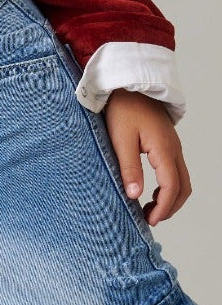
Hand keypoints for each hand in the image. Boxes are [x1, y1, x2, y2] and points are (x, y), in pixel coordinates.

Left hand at [103, 89, 190, 225]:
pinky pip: (175, 170)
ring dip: (170, 197)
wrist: (127, 84)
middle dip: (170, 207)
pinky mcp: (166, 143)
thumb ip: (129, 167)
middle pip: (183, 187)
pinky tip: (151, 189)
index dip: (163, 207)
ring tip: (149, 207)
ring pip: (181, 179)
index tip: (149, 220)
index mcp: (164, 149)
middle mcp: (173, 149)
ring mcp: (172, 145)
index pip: (172, 187)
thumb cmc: (122, 108)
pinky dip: (169, 185)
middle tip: (150, 217)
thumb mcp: (120, 139)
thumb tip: (135, 196)